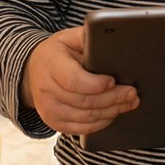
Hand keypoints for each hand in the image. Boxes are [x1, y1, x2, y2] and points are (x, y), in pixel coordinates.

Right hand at [21, 27, 138, 135]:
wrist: (33, 71)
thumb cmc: (57, 53)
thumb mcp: (68, 38)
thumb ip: (87, 37)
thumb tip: (110, 36)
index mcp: (51, 65)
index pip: (74, 80)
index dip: (95, 84)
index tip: (112, 81)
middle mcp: (46, 90)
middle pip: (84, 101)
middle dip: (112, 98)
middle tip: (131, 93)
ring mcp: (49, 109)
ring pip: (86, 117)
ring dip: (111, 111)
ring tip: (128, 103)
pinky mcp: (54, 123)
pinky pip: (82, 129)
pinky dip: (101, 123)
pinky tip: (113, 113)